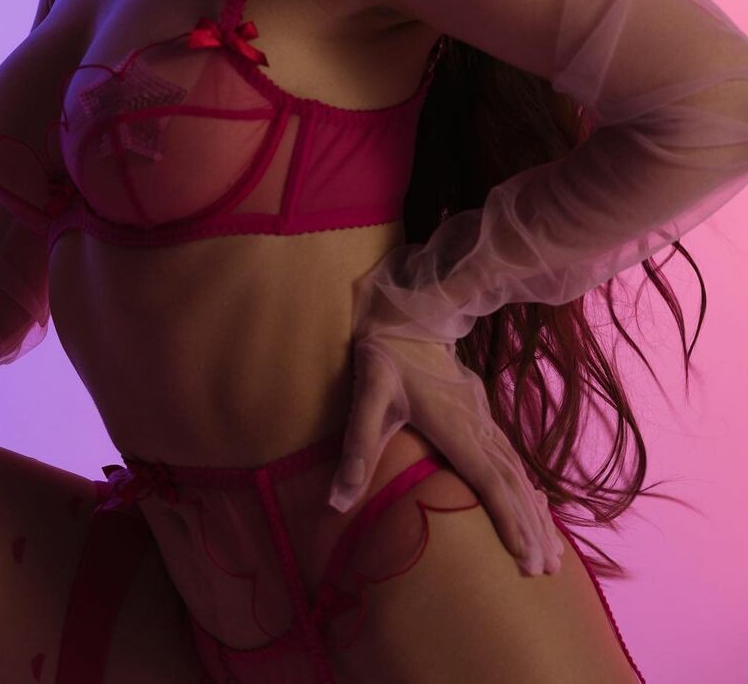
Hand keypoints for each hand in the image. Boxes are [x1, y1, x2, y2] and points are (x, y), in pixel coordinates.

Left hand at [327, 334, 563, 577]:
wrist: (407, 317)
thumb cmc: (384, 357)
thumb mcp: (367, 396)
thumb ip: (357, 448)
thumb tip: (337, 501)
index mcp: (453, 425)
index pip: (488, 479)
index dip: (508, 518)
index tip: (525, 555)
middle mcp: (476, 424)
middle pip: (511, 482)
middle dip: (531, 526)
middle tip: (546, 570)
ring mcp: (482, 418)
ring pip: (516, 471)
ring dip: (535, 511)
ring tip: (551, 552)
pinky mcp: (480, 413)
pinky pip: (511, 457)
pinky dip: (527, 487)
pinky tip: (538, 506)